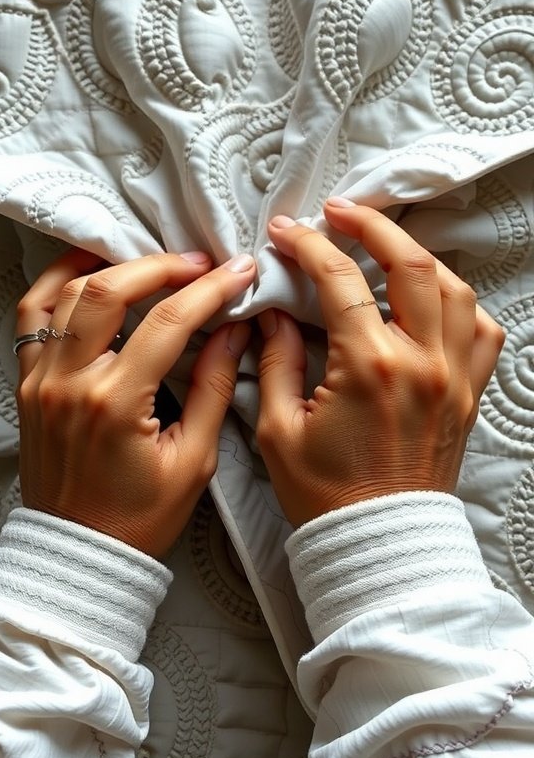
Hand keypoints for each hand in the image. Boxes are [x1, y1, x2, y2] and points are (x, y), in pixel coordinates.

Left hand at [15, 249, 254, 556]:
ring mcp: (41, 379)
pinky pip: (30, 315)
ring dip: (113, 267)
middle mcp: (71, 383)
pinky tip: (88, 269)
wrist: (81, 554)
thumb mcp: (194, 460)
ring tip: (154, 263)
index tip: (238, 272)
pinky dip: (56, 282)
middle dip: (161, 266)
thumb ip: (214, 387)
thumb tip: (235, 330)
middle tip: (199, 264)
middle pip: (110, 290)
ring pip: (67, 293)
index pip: (168, 322)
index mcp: (116, 404)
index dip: (210, 289)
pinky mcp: (28, 383)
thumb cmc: (139, 518)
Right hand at [256, 201, 504, 527]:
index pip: (341, 279)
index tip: (286, 234)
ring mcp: (454, 377)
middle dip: (372, 226)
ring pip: (456, 289)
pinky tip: (434, 300)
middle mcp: (421, 363)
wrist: (380, 544)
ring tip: (386, 247)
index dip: (309, 245)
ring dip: (419, 256)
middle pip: (410, 264)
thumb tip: (274, 312)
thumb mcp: (278, 429)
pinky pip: (484, 332)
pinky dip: (463, 304)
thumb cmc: (327, 495)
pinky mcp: (468, 394)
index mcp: (370, 368)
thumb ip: (274, 360)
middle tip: (341, 213)